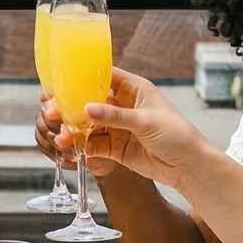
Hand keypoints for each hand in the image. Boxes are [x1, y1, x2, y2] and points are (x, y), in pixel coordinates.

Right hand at [69, 68, 212, 184]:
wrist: (188, 166)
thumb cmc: (177, 135)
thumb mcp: (145, 121)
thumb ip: (115, 116)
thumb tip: (87, 108)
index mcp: (134, 89)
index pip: (104, 76)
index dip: (82, 78)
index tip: (62, 82)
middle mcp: (123, 106)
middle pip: (90, 102)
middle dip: (71, 107)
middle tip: (54, 112)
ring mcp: (118, 127)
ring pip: (88, 125)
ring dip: (73, 130)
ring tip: (62, 137)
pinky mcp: (116, 147)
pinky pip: (93, 144)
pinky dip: (81, 146)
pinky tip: (71, 147)